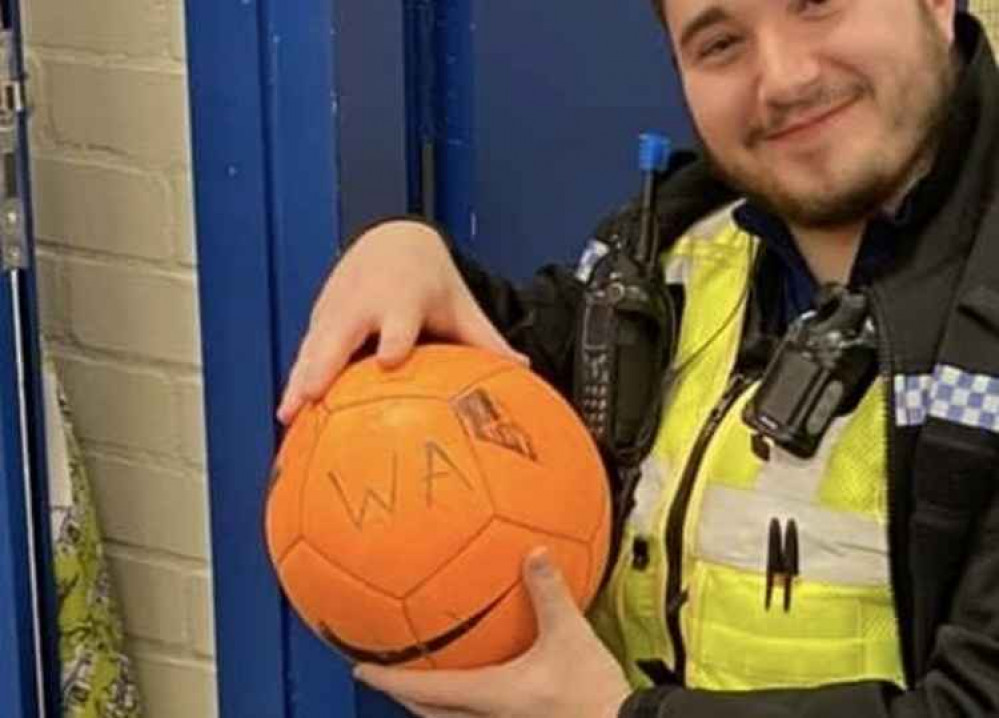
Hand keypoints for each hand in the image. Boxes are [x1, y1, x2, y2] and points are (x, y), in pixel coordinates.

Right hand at [277, 220, 525, 422]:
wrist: (391, 243)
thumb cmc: (430, 283)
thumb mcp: (459, 307)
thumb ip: (486, 341)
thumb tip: (526, 371)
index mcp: (402, 301)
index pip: (397, 321)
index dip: (393, 338)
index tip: (389, 360)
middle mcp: (365, 305)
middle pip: (340, 336)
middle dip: (325, 364)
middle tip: (313, 396)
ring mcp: (337, 311)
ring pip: (314, 347)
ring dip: (299, 378)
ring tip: (287, 416)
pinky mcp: (320, 319)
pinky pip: (305, 352)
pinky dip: (295, 379)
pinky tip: (288, 416)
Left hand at [354, 548, 631, 717]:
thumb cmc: (592, 695)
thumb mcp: (570, 636)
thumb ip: (548, 592)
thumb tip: (533, 552)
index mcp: (489, 696)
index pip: (424, 690)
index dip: (388, 679)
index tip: (360, 668)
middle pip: (429, 712)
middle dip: (404, 694)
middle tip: (385, 673)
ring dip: (433, 701)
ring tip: (422, 679)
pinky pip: (478, 717)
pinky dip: (464, 702)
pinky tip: (482, 683)